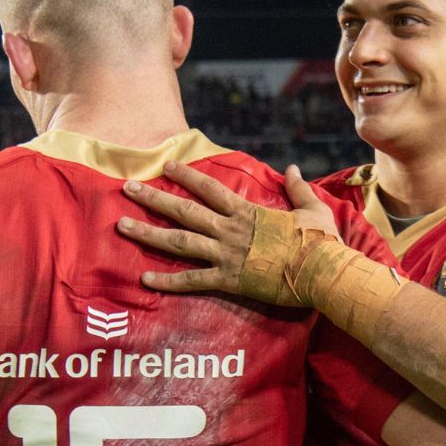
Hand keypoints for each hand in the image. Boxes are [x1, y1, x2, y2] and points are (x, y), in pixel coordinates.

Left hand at [116, 161, 338, 299]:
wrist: (322, 273)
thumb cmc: (319, 242)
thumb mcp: (312, 209)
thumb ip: (298, 189)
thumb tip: (293, 168)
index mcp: (246, 213)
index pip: (210, 189)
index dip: (187, 176)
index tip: (166, 165)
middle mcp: (229, 231)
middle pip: (184, 211)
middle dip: (154, 199)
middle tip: (128, 189)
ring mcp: (226, 255)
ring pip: (179, 242)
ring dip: (148, 233)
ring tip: (122, 226)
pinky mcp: (228, 281)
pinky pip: (192, 281)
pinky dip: (168, 281)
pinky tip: (145, 277)